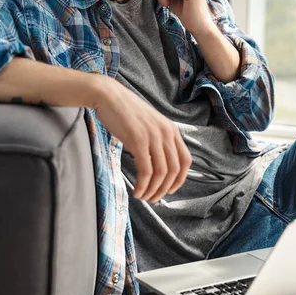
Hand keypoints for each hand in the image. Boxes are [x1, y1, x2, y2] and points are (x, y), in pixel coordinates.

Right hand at [90, 75, 191, 202]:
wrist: (110, 97)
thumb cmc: (126, 111)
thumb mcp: (150, 123)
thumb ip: (158, 139)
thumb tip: (159, 163)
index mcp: (171, 129)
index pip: (185, 160)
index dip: (180, 179)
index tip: (169, 190)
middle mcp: (166, 133)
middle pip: (174, 170)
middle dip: (164, 189)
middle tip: (153, 198)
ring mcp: (153, 137)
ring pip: (161, 173)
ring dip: (153, 190)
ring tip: (143, 196)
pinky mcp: (138, 141)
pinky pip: (145, 170)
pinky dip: (143, 185)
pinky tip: (137, 191)